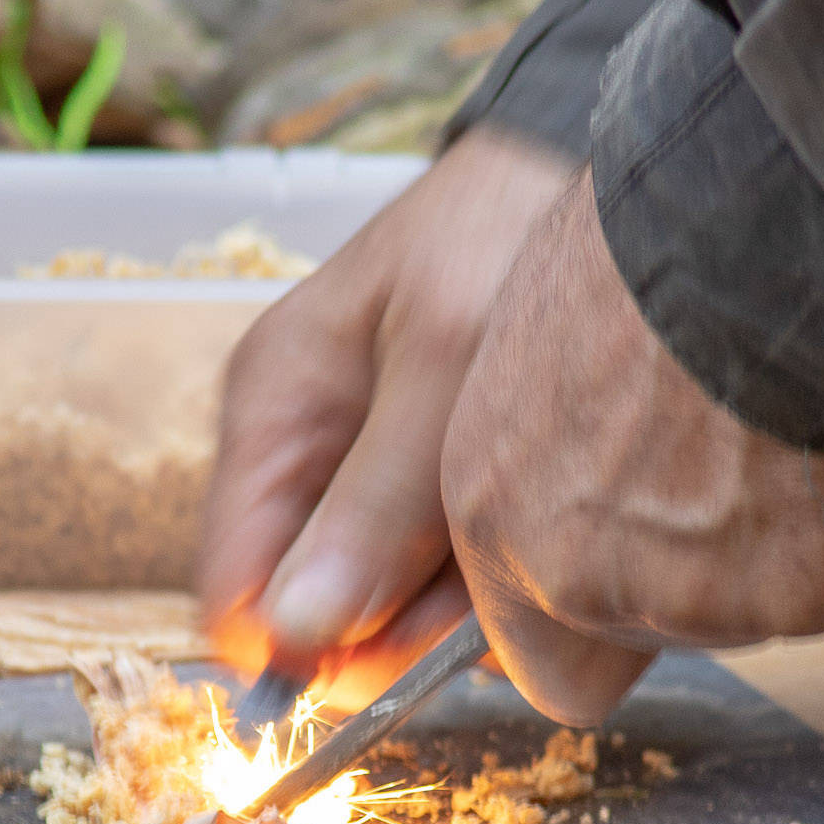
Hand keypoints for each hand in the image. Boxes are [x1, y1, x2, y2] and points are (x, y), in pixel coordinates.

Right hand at [195, 130, 572, 707]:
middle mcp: (304, 451)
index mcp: (273, 412)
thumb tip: (295, 638)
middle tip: (509, 565)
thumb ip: (377, 500)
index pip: (235, 594)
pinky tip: (547, 513)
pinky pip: (440, 564)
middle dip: (410, 622)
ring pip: (389, 600)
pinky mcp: (426, 474)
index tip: (416, 644)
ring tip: (539, 519)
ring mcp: (365, 464)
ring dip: (463, 596)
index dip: (313, 652)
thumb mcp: (445, 361)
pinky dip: (494, 564)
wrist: (588, 171)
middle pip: (320, 612)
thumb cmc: (502, 233)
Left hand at [441, 172, 823, 725]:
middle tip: (726, 453)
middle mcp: (601, 582)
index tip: (627, 547)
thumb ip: (538, 437)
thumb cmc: (649, 236)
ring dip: (783, 526)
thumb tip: (572, 451)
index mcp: (502, 514)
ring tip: (793, 398)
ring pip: (769, 596)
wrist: (781, 219)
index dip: (589, 612)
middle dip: (693, 569)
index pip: (540, 661)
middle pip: (658, 627)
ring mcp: (733, 600)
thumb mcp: (536, 323)